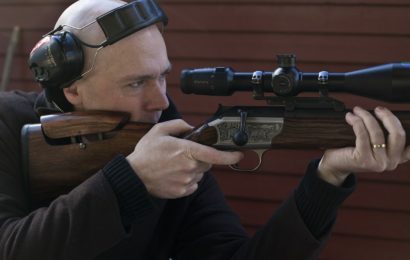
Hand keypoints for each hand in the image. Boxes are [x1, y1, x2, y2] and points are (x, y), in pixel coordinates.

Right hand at [126, 119, 242, 197]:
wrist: (134, 176)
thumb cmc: (146, 153)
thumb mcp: (159, 131)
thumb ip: (178, 125)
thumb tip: (192, 127)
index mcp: (186, 151)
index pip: (214, 154)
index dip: (229, 155)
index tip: (239, 154)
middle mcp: (189, 167)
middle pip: (207, 162)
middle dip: (201, 157)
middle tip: (184, 154)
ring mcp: (186, 181)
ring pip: (200, 174)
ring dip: (194, 169)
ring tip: (175, 165)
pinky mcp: (182, 192)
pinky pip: (193, 184)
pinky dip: (188, 179)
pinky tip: (174, 174)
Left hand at [318, 106, 409, 185]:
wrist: (335, 165)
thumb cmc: (353, 152)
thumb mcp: (374, 145)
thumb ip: (385, 135)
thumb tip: (386, 113)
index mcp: (397, 158)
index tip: (404, 117)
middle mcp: (391, 163)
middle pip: (398, 134)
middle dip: (388, 117)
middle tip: (377, 109)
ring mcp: (378, 163)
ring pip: (377, 133)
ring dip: (367, 117)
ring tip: (357, 110)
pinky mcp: (364, 160)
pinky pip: (363, 135)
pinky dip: (357, 122)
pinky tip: (351, 117)